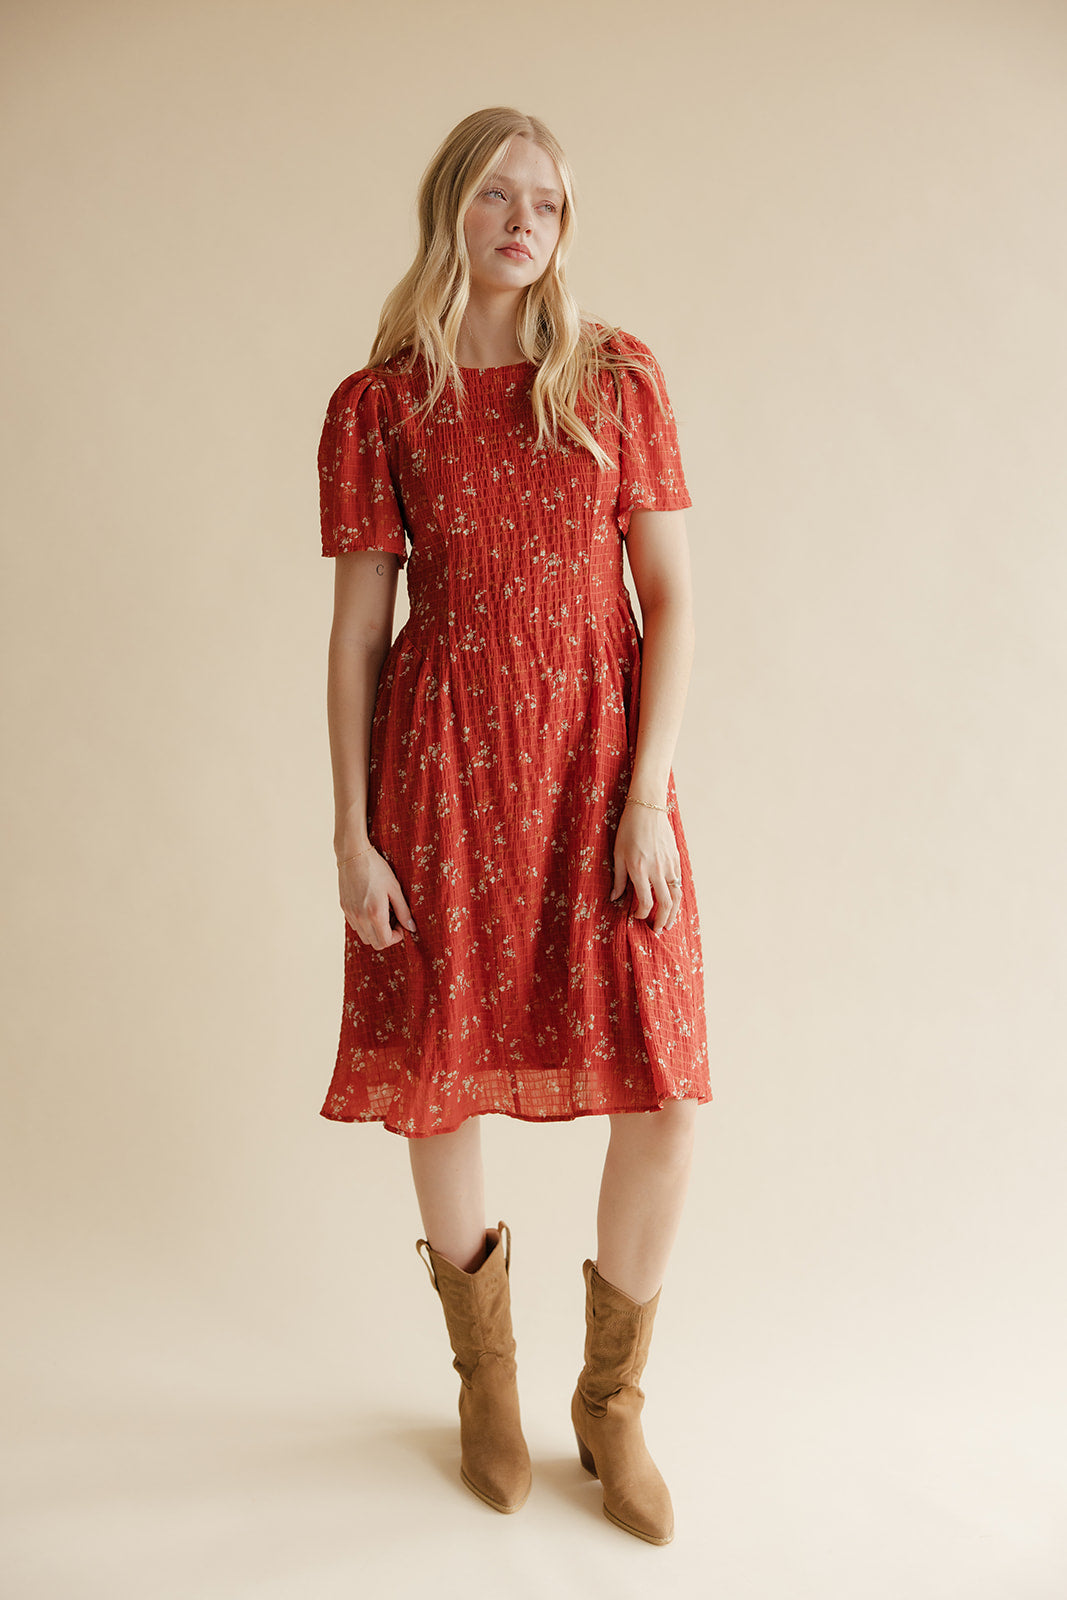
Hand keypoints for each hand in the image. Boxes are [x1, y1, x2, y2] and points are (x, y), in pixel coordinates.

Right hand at [338, 846, 416, 949]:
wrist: (353, 855)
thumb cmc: (377, 869)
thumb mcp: (395, 888)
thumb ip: (403, 911)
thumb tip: (412, 928)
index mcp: (375, 914)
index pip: (385, 941)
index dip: (397, 937)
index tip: (401, 924)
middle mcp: (360, 918)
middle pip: (374, 943)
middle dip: (387, 936)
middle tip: (394, 920)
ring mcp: (350, 914)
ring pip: (364, 937)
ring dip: (376, 931)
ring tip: (383, 913)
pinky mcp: (344, 909)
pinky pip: (356, 926)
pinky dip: (365, 924)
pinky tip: (371, 908)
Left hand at [609, 801, 682, 934]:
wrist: (647, 808)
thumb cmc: (628, 830)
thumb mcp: (617, 854)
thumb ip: (618, 879)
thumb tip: (615, 898)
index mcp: (639, 870)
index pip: (645, 902)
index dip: (641, 914)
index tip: (637, 917)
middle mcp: (656, 870)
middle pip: (665, 904)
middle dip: (662, 921)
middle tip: (658, 931)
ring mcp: (669, 864)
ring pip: (676, 895)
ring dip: (674, 913)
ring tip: (669, 923)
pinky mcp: (676, 858)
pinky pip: (679, 882)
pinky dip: (677, 896)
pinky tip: (673, 903)